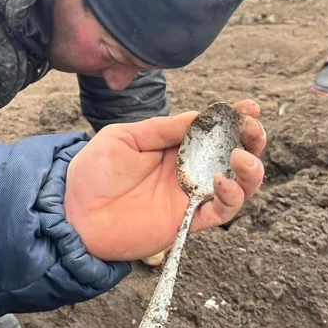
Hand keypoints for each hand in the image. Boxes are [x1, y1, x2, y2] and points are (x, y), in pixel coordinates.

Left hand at [64, 100, 265, 261]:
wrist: (74, 213)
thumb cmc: (93, 172)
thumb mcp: (124, 137)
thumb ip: (162, 128)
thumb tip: (200, 117)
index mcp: (173, 146)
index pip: (212, 130)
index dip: (233, 118)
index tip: (249, 107)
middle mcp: (188, 170)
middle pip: (233, 154)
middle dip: (250, 140)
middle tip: (253, 130)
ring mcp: (190, 195)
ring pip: (238, 184)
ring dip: (250, 170)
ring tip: (242, 157)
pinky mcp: (189, 220)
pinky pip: (222, 210)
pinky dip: (231, 196)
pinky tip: (222, 181)